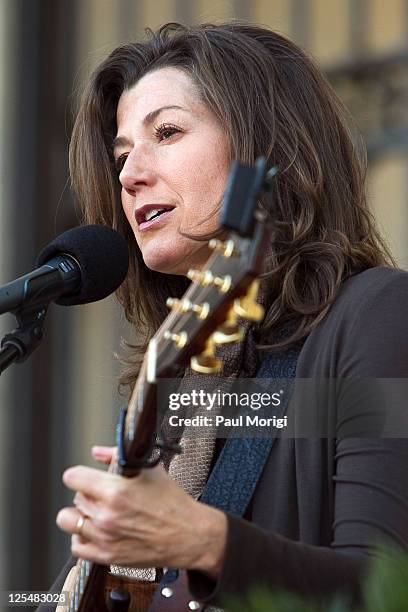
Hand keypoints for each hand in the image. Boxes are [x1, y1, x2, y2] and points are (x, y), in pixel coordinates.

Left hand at [56, 446, 226, 577]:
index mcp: (116, 491)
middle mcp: (107, 515)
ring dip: (82, 514)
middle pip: (75, 498)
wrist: (189, 534)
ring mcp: (105, 538)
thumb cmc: (172, 502)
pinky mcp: (107, 556)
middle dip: (88, 493)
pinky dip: (82, 537)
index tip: (85, 476)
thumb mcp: (149, 469)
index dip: (79, 474)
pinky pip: (76, 546)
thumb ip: (117, 456)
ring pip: (69, 521)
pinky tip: (96, 530)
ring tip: (96, 512)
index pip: (73, 477)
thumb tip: (98, 452)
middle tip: (103, 494)